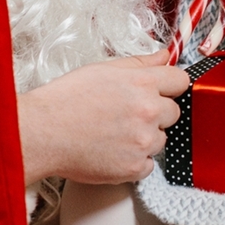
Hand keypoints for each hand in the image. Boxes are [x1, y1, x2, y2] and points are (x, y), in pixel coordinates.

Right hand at [18, 49, 189, 184]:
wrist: (44, 132)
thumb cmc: (66, 99)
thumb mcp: (103, 69)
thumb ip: (139, 63)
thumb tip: (163, 56)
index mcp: (142, 83)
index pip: (180, 81)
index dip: (170, 85)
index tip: (163, 91)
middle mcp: (148, 111)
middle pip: (173, 112)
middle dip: (156, 113)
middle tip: (127, 114)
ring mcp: (143, 141)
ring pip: (160, 140)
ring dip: (145, 138)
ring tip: (114, 133)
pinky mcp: (134, 168)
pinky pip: (148, 165)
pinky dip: (134, 161)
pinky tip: (112, 150)